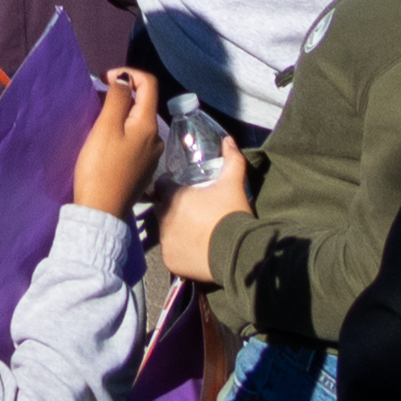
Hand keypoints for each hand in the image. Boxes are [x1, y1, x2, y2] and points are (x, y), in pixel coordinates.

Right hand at [64, 69, 164, 217]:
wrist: (101, 211)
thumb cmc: (100, 166)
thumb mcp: (106, 127)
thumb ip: (118, 99)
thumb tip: (126, 79)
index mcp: (149, 125)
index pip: (149, 83)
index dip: (128, 74)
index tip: (105, 79)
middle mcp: (156, 139)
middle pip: (143, 103)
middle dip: (121, 95)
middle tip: (96, 102)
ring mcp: (151, 156)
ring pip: (137, 123)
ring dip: (120, 115)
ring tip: (98, 123)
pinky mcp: (143, 169)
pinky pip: (135, 140)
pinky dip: (122, 132)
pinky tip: (106, 144)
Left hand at [152, 142, 247, 282]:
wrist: (238, 253)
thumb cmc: (231, 215)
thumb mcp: (233, 184)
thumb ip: (232, 159)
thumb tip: (229, 139)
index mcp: (173, 196)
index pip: (162, 186)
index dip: (171, 187)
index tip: (184, 192)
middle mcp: (163, 217)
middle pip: (162, 208)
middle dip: (172, 209)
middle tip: (192, 214)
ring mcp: (165, 241)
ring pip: (165, 232)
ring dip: (174, 231)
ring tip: (194, 234)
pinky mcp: (170, 260)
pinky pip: (170, 253)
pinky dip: (179, 252)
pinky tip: (193, 251)